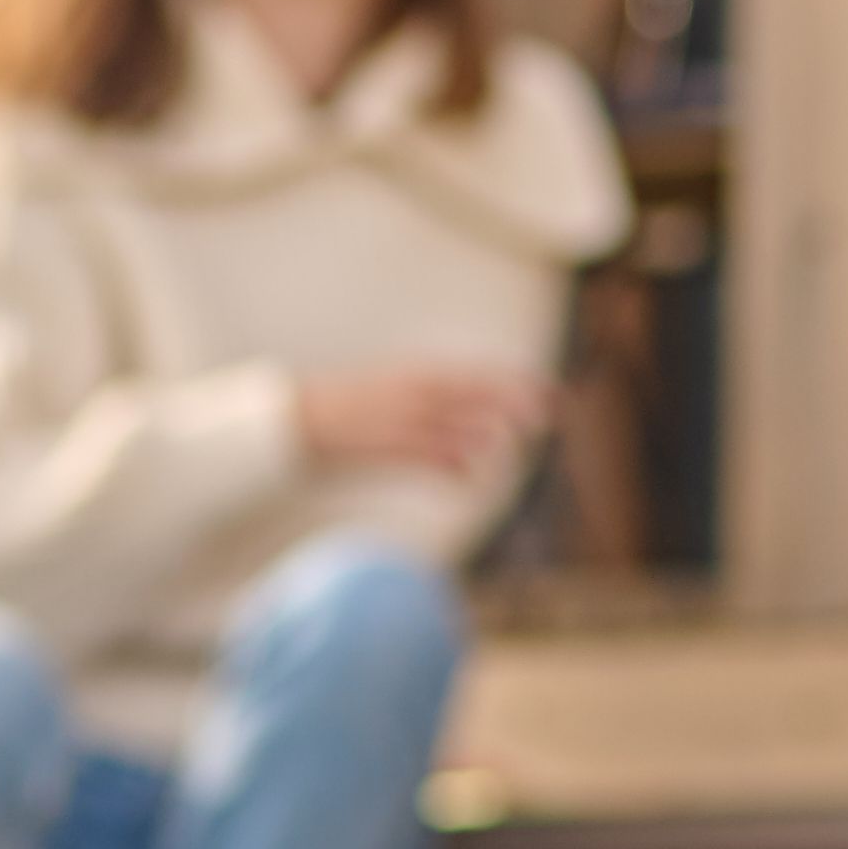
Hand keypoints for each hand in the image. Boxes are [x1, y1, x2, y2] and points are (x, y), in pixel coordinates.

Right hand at [292, 360, 555, 478]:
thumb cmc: (346, 415)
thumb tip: (473, 445)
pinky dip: (450, 461)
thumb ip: (435, 416)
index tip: (555, 393)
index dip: (518, 382)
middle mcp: (413, 389)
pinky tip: (469, 474)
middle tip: (553, 413)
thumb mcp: (395, 402)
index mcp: (417, 374)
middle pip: (475, 391)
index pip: (479, 374)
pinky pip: (426, 451)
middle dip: (515, 400)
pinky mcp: (382, 442)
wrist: (292, 420)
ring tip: (517, 436)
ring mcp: (398, 415)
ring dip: (487, 428)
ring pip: (455, 419)